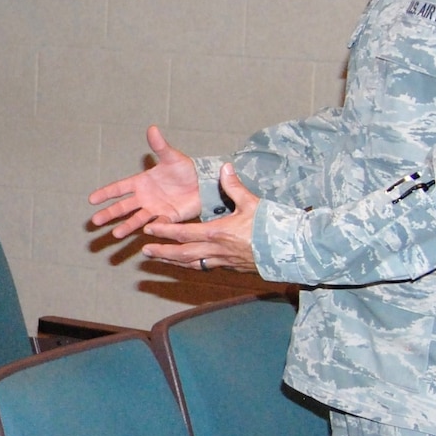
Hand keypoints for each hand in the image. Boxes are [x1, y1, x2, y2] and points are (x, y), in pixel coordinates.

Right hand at [89, 126, 203, 239]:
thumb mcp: (172, 157)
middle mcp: (145, 197)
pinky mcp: (168, 217)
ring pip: (136, 219)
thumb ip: (160, 146)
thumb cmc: (186, 169)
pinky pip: (158, 223)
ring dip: (126, 226)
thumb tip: (152, 128)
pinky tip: (145, 232)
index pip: (119, 188)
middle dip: (109, 213)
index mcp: (141, 182)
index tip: (91, 199)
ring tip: (115, 234)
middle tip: (94, 221)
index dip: (105, 193)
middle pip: (122, 207)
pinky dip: (152, 227)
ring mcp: (155, 209)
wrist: (204, 184)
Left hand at [139, 163, 259, 272]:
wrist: (290, 250)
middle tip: (145, 250)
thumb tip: (225, 167)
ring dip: (173, 261)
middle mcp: (216, 249)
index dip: (164, 232)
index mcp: (217, 233)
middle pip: (182, 253)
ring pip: (191, 263)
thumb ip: (234, 186)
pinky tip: (184, 263)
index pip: (183, 233)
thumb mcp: (251, 203)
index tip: (149, 230)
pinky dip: (190, 265)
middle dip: (162, 252)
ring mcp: (223, 261)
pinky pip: (204, 267)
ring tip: (157, 259)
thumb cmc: (271, 226)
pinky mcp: (230, 267)